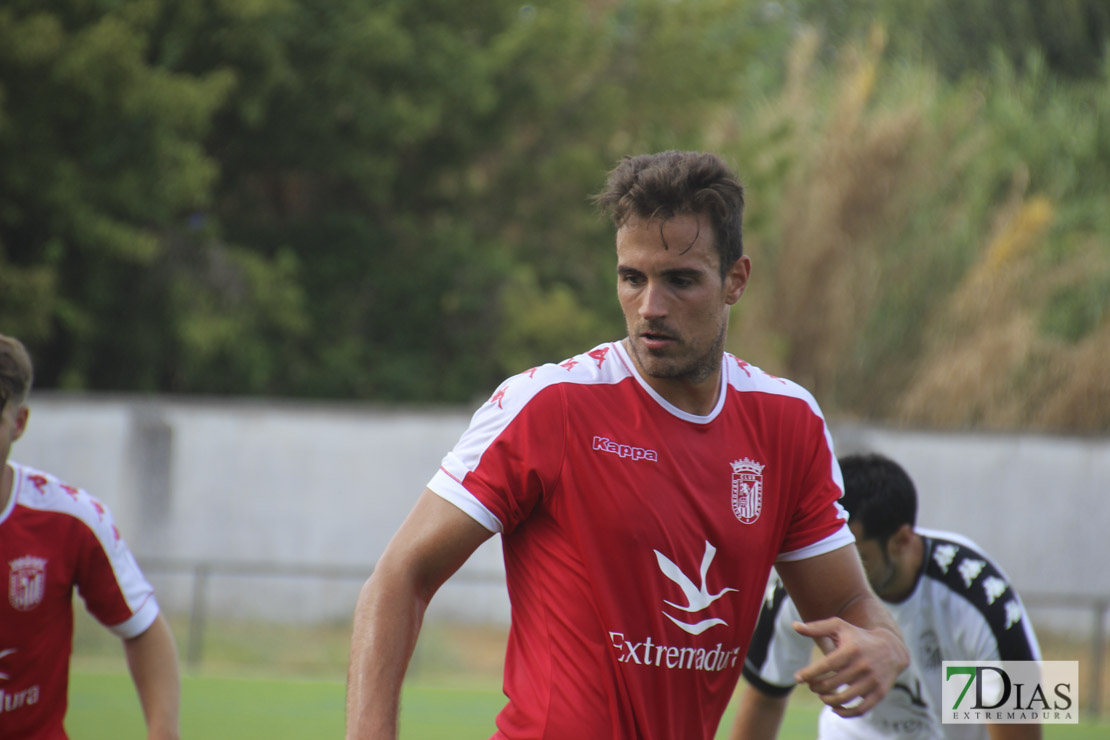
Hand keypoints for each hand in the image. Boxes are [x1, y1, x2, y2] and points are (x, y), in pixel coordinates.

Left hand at [791, 617, 908, 717]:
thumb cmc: (858, 636)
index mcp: (851, 650)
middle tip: (811, 685)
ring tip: (821, 695)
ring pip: (844, 698)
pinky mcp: (879, 693)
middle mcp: (863, 666)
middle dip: (816, 686)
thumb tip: (794, 626)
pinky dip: (845, 712)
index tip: (798, 678)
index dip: (809, 673)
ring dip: (827, 699)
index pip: (826, 665)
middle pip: (832, 684)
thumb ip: (816, 627)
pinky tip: (835, 708)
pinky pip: (861, 709)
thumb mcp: (839, 626)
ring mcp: (872, 681)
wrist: (891, 648)